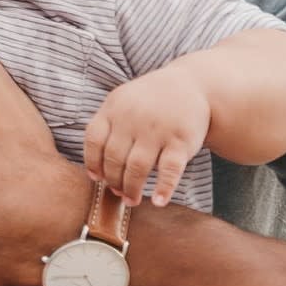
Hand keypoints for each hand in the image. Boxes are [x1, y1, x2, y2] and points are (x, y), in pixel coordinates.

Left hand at [85, 71, 210, 207]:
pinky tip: (158, 201)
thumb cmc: (150, 101)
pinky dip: (163, 187)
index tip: (96, 179)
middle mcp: (132, 120)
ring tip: (131, 200)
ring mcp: (157, 130)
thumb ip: (107, 128)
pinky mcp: (181, 140)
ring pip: (137, 166)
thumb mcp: (123, 101)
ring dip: (132, 188)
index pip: (93, 140)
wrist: (193, 84)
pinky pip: (169, 169)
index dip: (92, 162)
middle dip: (112, 180)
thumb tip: (94, 172)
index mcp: (113, 109)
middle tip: (116, 193)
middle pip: (114, 157)